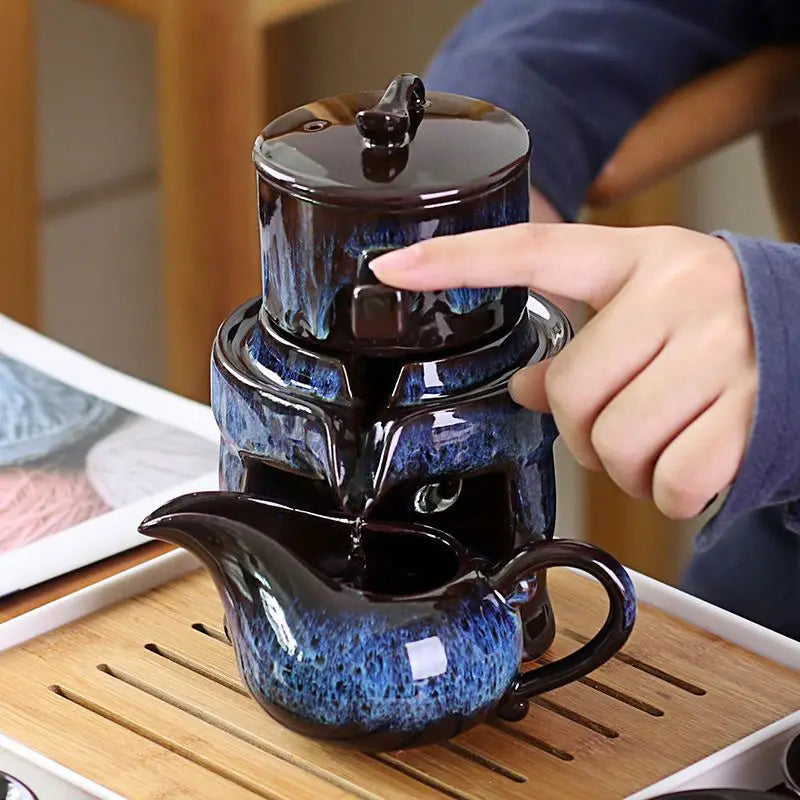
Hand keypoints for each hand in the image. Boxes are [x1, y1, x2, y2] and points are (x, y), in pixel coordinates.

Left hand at [370, 224, 756, 519]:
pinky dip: (668, 490)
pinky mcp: (749, 415)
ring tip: (657, 435)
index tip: (390, 269)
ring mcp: (718, 353)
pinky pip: (670, 482)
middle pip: (567, 392)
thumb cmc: (715, 326)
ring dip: (623, 461)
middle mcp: (678, 294)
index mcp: (637, 260)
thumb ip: (580, 343)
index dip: (457, 263)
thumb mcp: (646, 309)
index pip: (531, 251)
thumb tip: (527, 387)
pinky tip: (688, 458)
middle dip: (580, 424)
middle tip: (618, 416)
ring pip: (612, 444)